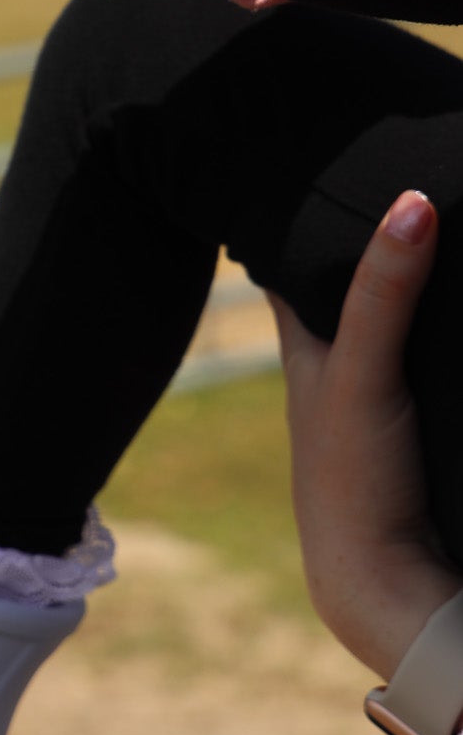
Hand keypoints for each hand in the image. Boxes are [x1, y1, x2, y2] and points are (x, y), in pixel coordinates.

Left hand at [270, 192, 462, 682]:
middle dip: (367, 231)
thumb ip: (383, 291)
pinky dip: (440, 319)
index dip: (299, 206)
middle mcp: (336, 363)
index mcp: (304, 344)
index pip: (289, 255)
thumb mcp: (359, 372)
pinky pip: (430, 350)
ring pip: (394, 314)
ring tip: (444, 199)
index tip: (317, 147)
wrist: (390, 587)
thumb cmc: (351, 477)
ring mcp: (381, 395)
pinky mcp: (426, 422)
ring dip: (412, 275)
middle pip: (344, 278)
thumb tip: (415, 202)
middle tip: (399, 161)